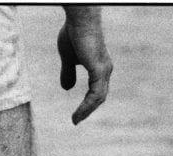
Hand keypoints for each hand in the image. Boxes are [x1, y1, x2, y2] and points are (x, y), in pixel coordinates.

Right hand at [57, 8, 112, 125]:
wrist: (78, 20)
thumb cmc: (73, 33)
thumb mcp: (68, 58)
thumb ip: (68, 73)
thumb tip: (67, 88)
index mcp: (99, 67)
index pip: (96, 90)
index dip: (88, 102)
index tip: (77, 113)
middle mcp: (105, 70)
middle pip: (99, 96)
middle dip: (88, 109)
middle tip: (76, 120)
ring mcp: (104, 70)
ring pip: (98, 98)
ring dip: (87, 110)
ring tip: (76, 119)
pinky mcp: (99, 70)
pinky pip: (95, 94)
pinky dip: (87, 105)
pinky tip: (79, 112)